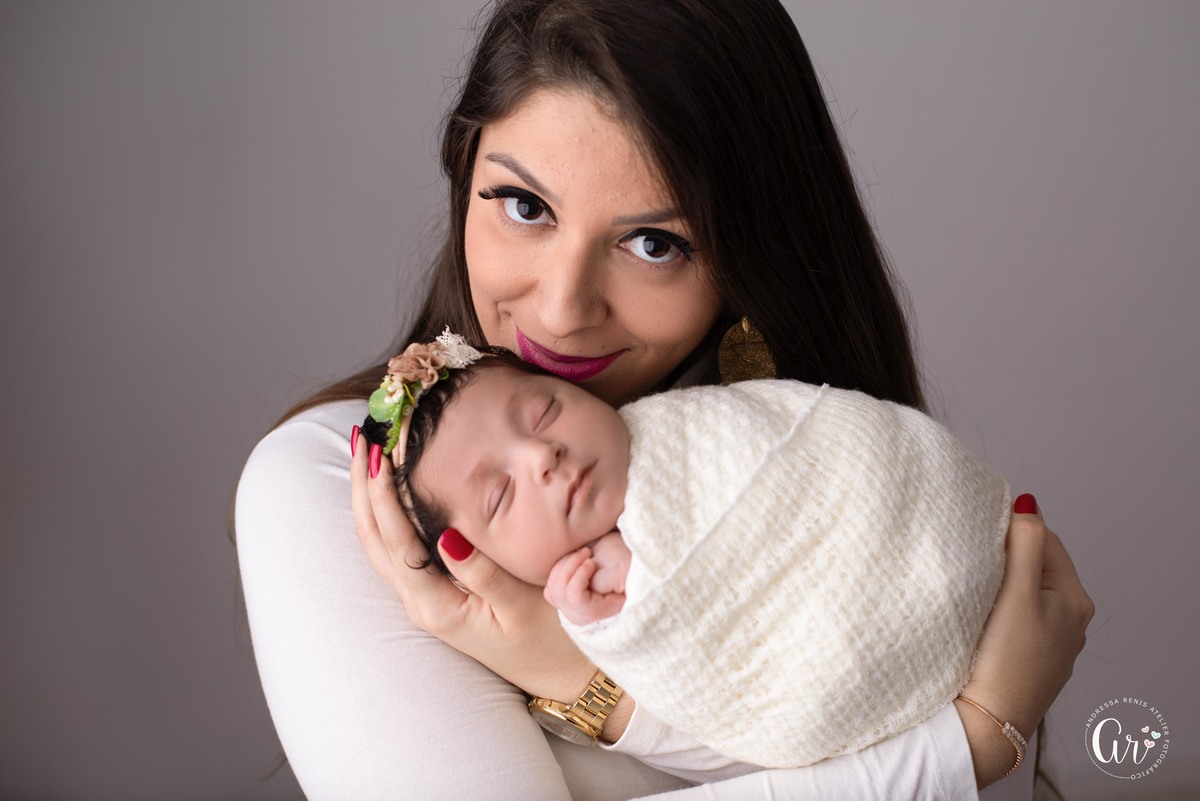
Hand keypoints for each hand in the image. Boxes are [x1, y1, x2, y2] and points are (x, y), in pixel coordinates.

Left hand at [350, 430, 595, 703]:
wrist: (564, 678)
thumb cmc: (553, 640)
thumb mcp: (522, 606)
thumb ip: (483, 573)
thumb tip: (447, 537)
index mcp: (437, 606)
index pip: (397, 542)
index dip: (384, 495)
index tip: (380, 452)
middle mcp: (421, 604)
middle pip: (374, 539)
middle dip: (363, 486)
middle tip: (364, 435)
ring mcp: (425, 601)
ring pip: (380, 544)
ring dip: (369, 496)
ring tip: (367, 451)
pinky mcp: (436, 594)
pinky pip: (398, 548)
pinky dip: (387, 512)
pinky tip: (389, 489)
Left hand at [545, 546, 627, 625]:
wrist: (625, 571)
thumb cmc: (626, 571)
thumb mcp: (621, 576)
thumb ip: (603, 581)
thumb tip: (588, 582)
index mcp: (594, 614)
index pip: (573, 597)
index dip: (579, 575)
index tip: (591, 561)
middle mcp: (578, 617)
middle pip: (559, 591)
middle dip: (570, 565)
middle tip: (587, 552)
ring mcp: (568, 610)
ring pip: (552, 587)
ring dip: (565, 564)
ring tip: (582, 554)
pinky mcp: (562, 600)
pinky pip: (550, 586)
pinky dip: (558, 569)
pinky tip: (573, 561)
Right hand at [956, 493, 1094, 786]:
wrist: (986, 725)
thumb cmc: (1004, 664)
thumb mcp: (1018, 593)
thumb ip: (1025, 543)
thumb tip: (1027, 503)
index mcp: (1075, 601)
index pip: (1046, 540)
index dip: (1012, 530)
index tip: (979, 534)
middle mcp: (1068, 622)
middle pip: (1034, 567)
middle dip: (1004, 558)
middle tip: (972, 562)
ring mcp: (1046, 644)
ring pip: (1021, 593)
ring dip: (997, 586)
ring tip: (971, 591)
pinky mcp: (1023, 661)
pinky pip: (1011, 620)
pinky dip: (993, 613)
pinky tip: (974, 621)